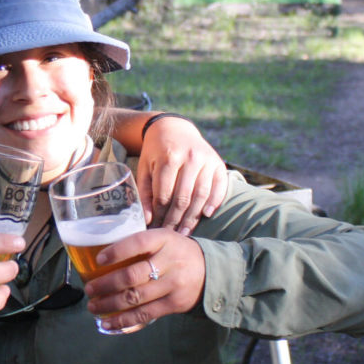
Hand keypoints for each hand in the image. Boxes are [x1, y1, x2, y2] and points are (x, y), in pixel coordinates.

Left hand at [82, 228, 205, 330]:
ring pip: (136, 297)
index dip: (117, 251)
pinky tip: (108, 323)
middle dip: (106, 284)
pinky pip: (145, 314)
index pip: (138, 243)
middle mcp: (170, 261)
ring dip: (110, 304)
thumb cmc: (177, 253)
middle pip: (132, 275)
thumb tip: (101, 257)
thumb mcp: (164, 239)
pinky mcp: (175, 303)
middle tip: (89, 289)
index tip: (98, 260)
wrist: (212, 271)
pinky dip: (124, 320)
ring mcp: (174, 284)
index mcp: (164, 239)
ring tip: (93, 306)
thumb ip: (141, 245)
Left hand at [136, 115, 227, 233]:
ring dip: (193, 217)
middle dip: (176, 219)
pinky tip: (206, 215)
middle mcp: (190, 157)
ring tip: (185, 232)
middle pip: (183, 197)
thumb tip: (147, 220)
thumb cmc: (156, 151)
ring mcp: (207, 160)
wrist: (175, 128)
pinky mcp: (218, 163)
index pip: (164, 194)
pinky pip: (219, 187)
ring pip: (201, 195)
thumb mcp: (145, 167)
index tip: (156, 229)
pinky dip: (214, 202)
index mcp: (169, 157)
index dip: (160, 214)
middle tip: (171, 235)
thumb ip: (146, 192)